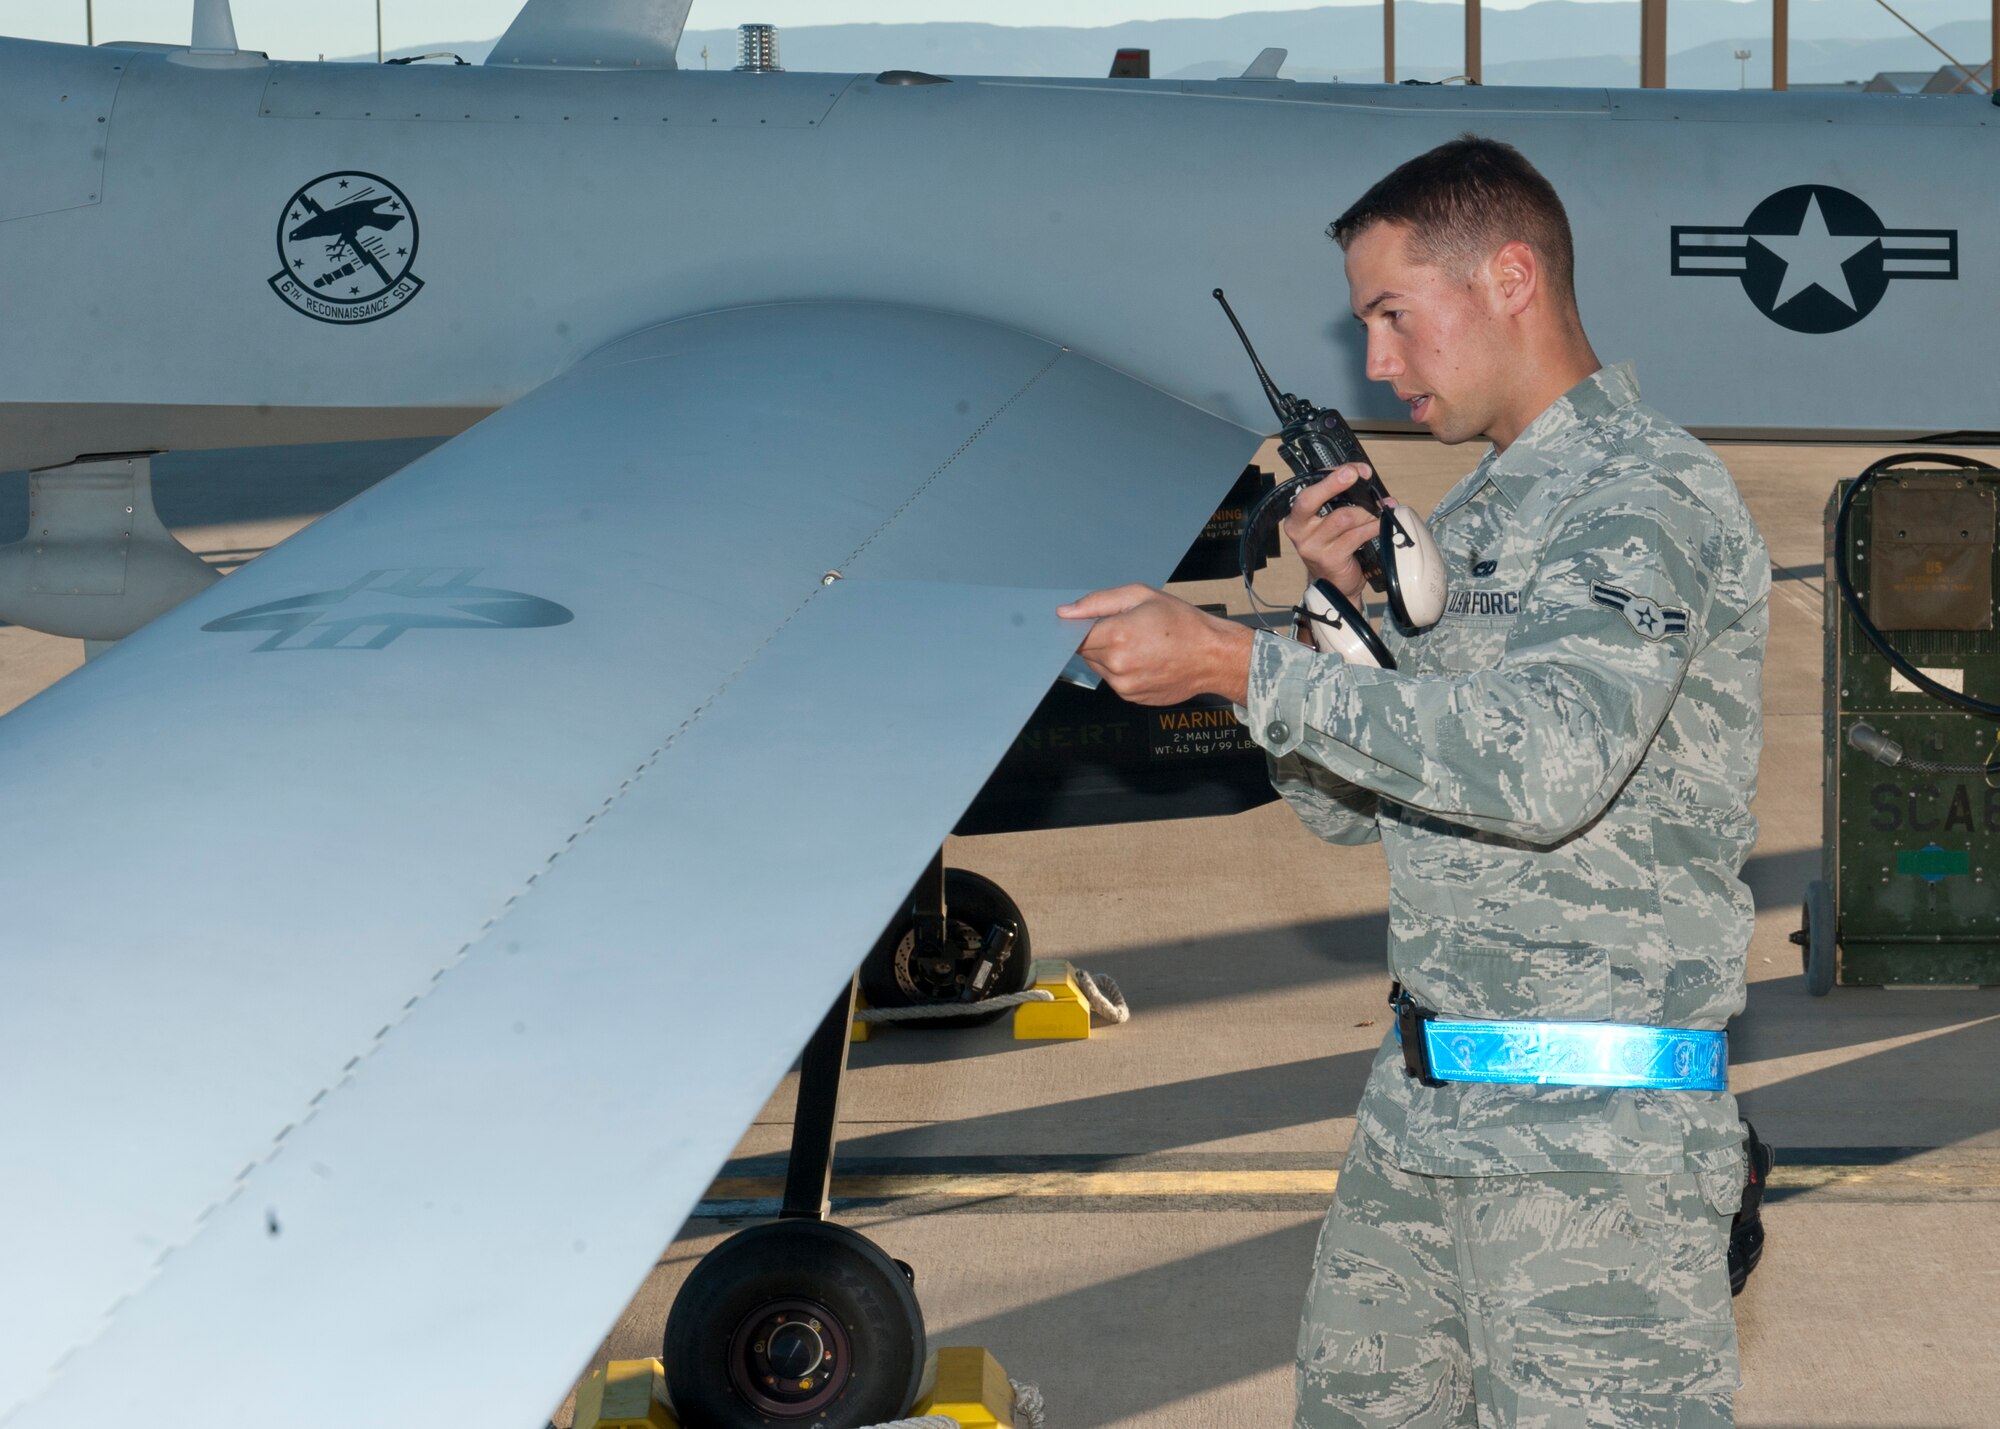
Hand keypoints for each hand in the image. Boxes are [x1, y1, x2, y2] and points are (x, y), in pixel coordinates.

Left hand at [1056, 584, 1253, 705]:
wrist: (1213, 657)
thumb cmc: (1183, 623)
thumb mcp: (1141, 596)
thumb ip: (1098, 602)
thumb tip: (1065, 612)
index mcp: (1117, 637)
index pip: (1075, 635)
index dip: (1081, 627)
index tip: (1093, 622)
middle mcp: (1117, 665)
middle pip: (1086, 652)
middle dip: (1099, 639)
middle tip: (1127, 628)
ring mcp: (1124, 685)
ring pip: (1099, 667)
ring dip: (1110, 655)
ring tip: (1140, 644)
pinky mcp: (1132, 697)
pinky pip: (1115, 680)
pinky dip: (1123, 670)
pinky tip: (1145, 659)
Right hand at [1282, 464, 1387, 605]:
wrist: (1334, 583)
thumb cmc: (1334, 546)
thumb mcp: (1329, 521)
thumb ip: (1338, 500)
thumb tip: (1362, 477)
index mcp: (1297, 517)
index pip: (1308, 490)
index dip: (1331, 476)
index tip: (1354, 469)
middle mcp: (1299, 530)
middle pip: (1312, 500)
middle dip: (1335, 484)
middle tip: (1357, 475)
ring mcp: (1313, 546)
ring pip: (1343, 517)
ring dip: (1366, 511)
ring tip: (1380, 510)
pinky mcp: (1330, 558)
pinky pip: (1356, 535)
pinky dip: (1373, 527)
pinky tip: (1382, 524)